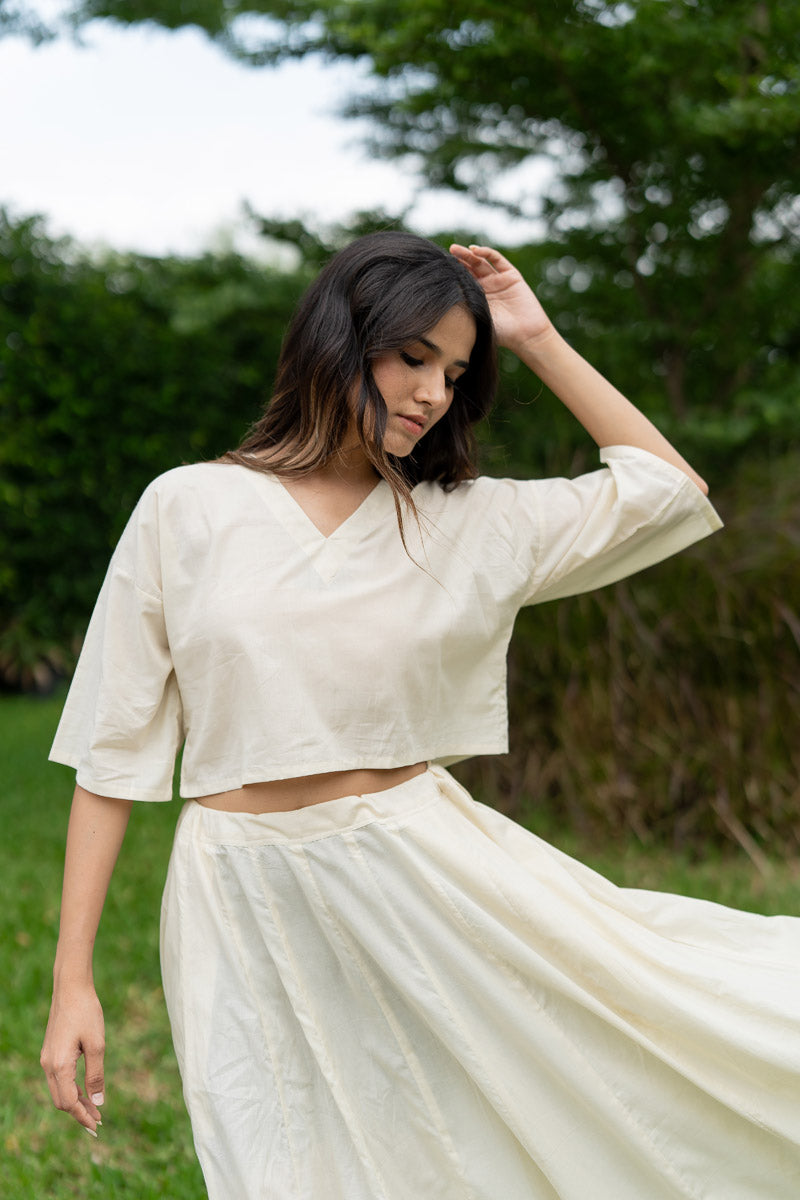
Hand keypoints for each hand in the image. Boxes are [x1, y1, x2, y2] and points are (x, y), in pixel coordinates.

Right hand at [41, 983, 104, 1135]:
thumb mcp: (97, 1044)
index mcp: (59, 1065)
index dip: (83, 1116)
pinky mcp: (50, 1052)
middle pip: (61, 1101)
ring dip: (75, 1102)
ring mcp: (47, 1059)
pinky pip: (58, 1079)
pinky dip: (71, 1089)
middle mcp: (48, 1065)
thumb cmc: (86, 1012)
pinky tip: (84, 1090)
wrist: (71, 988)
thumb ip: (96, 1074)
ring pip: (58, 1091)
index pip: (69, 1103)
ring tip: (94, 1109)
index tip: (97, 1126)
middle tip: (98, 1120)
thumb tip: (98, 1102)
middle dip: (78, 1113)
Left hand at [449, 244, 554, 353]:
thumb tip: (442, 298)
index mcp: (477, 299)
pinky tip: (475, 250)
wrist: (526, 335)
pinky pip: (497, 260)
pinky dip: (486, 253)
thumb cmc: (502, 333)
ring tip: (455, 250)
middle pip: (469, 269)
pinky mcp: (511, 275)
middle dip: (457, 261)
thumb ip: (465, 307)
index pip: (461, 282)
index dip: (452, 274)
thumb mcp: (477, 319)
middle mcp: (487, 287)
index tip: (437, 269)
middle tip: (444, 256)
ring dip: (468, 255)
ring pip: (480, 262)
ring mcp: (499, 280)